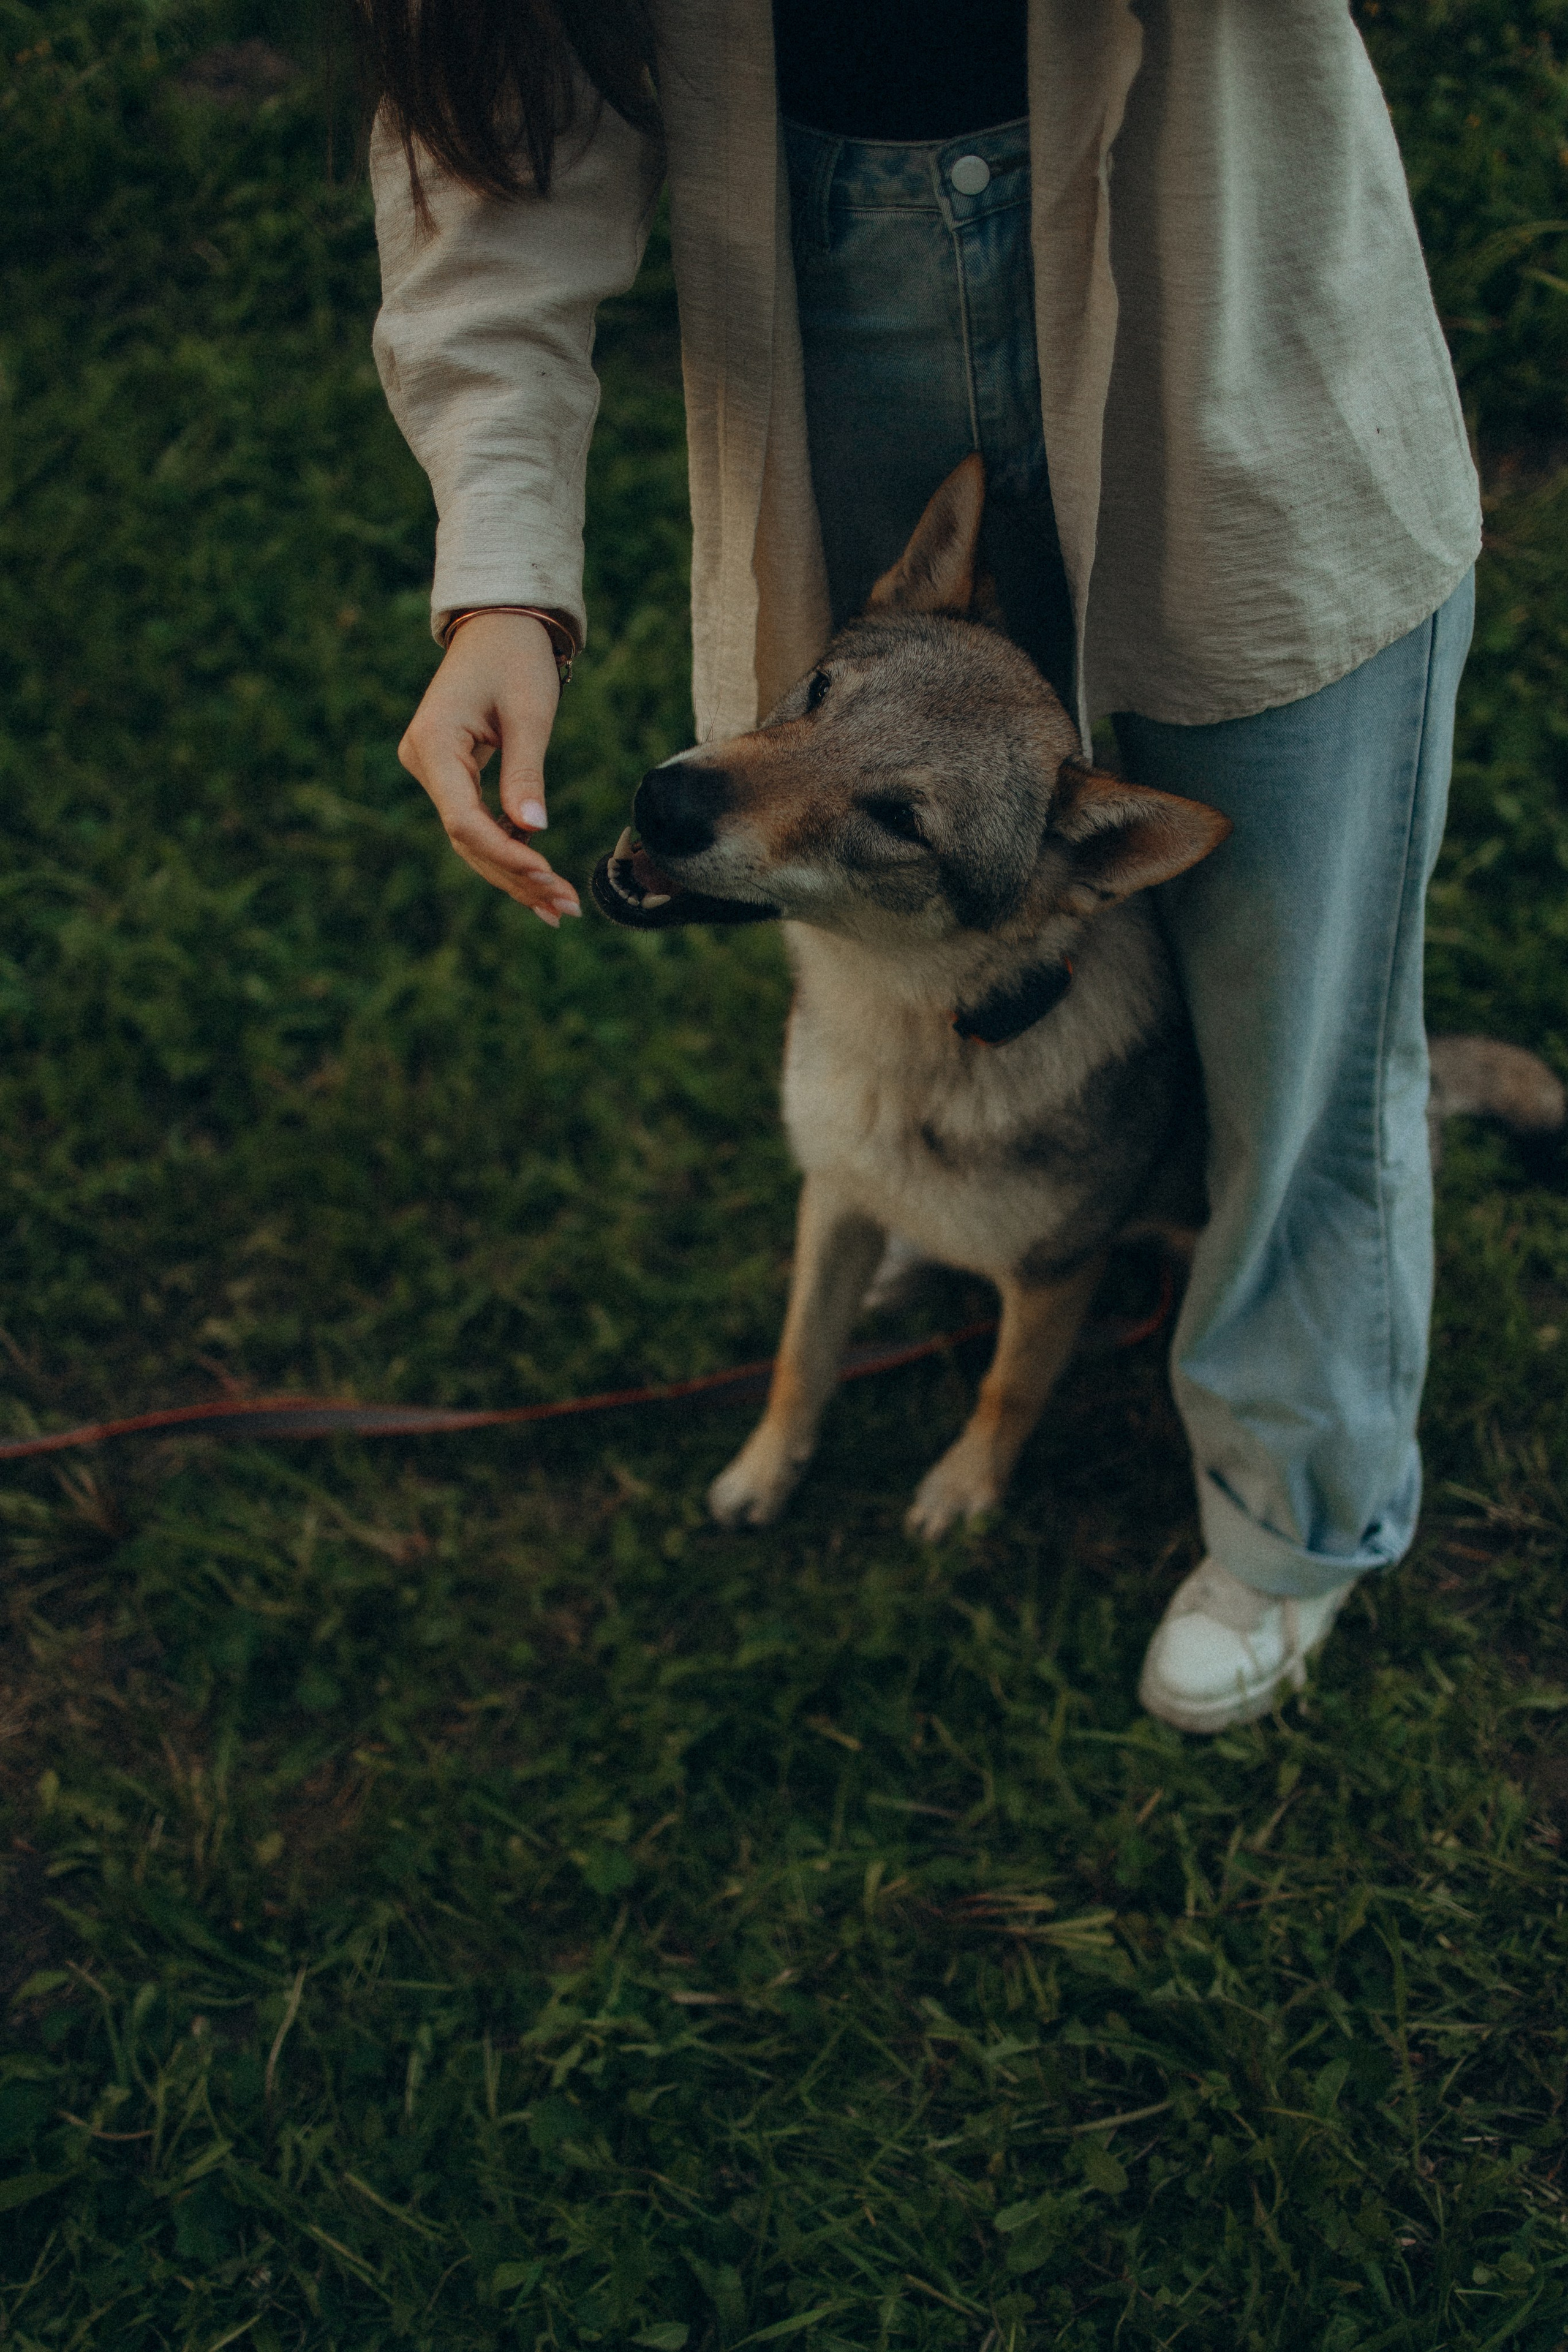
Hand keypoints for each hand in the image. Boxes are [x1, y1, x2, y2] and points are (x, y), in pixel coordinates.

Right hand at [397, 611, 581, 924]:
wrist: (497, 625)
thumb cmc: (515, 658)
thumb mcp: (529, 714)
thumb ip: (526, 773)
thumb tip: (534, 830)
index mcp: (434, 744)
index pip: (464, 820)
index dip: (506, 855)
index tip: (548, 874)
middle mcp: (422, 761)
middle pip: (467, 838)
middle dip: (516, 876)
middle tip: (565, 908)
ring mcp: (432, 770)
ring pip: (471, 837)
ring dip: (514, 872)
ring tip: (560, 907)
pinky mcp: (448, 774)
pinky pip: (476, 821)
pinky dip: (509, 849)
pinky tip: (542, 879)